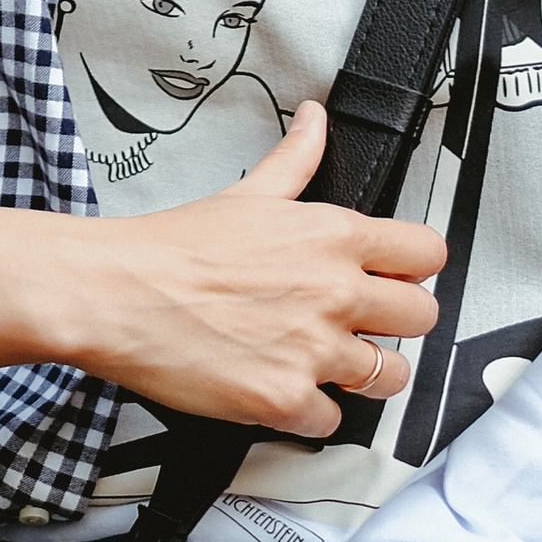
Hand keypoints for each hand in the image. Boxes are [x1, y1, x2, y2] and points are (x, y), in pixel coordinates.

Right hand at [69, 100, 445, 436]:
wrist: (115, 293)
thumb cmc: (171, 247)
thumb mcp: (246, 192)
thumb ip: (295, 158)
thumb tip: (315, 119)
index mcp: (331, 236)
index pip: (427, 253)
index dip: (415, 268)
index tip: (396, 276)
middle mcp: (334, 292)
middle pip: (422, 317)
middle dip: (399, 323)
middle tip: (366, 324)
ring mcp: (313, 350)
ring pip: (390, 377)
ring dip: (365, 375)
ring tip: (332, 365)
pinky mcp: (284, 400)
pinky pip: (331, 422)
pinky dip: (311, 414)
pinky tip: (285, 390)